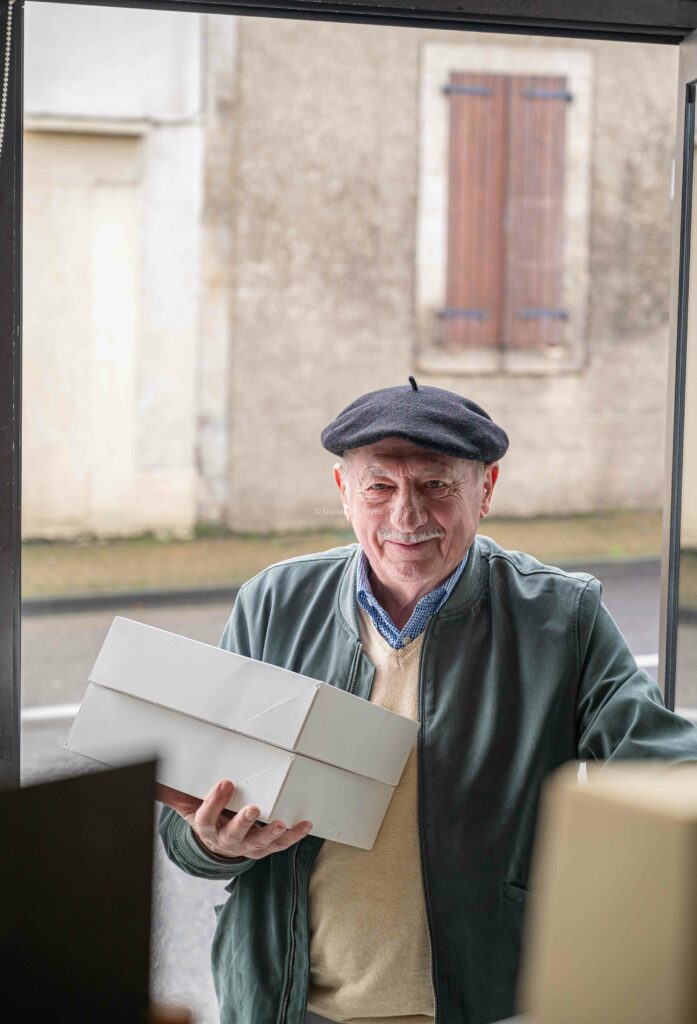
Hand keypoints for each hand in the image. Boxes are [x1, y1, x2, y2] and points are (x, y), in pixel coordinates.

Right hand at [157, 779, 312, 860]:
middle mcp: (227, 841)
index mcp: (207, 829)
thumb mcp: (186, 805)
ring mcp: (247, 847)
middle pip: (234, 835)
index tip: (225, 782)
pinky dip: (293, 836)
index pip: (207, 818)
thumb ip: (172, 791)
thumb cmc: (204, 816)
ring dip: (272, 834)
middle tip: (253, 808)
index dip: (214, 803)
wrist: (216, 844)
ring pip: (259, 844)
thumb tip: (152, 776)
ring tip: (281, 823)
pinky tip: (305, 825)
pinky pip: (280, 845)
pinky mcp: (264, 848)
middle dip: (243, 822)